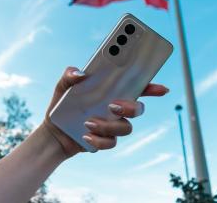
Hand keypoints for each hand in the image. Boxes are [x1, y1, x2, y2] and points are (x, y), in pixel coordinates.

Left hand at [44, 66, 168, 157]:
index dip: (152, 88)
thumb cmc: (62, 106)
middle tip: (112, 105)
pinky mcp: (105, 140)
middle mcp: (116, 109)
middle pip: (138, 109)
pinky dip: (99, 139)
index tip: (162, 89)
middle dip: (130, 108)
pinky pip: (112, 142)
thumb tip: (80, 74)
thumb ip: (69, 76)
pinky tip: (85, 135)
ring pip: (126, 128)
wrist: (54, 132)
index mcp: (110, 92)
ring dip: (108, 126)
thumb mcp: (62, 87)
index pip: (136, 88)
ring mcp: (112, 125)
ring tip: (88, 122)